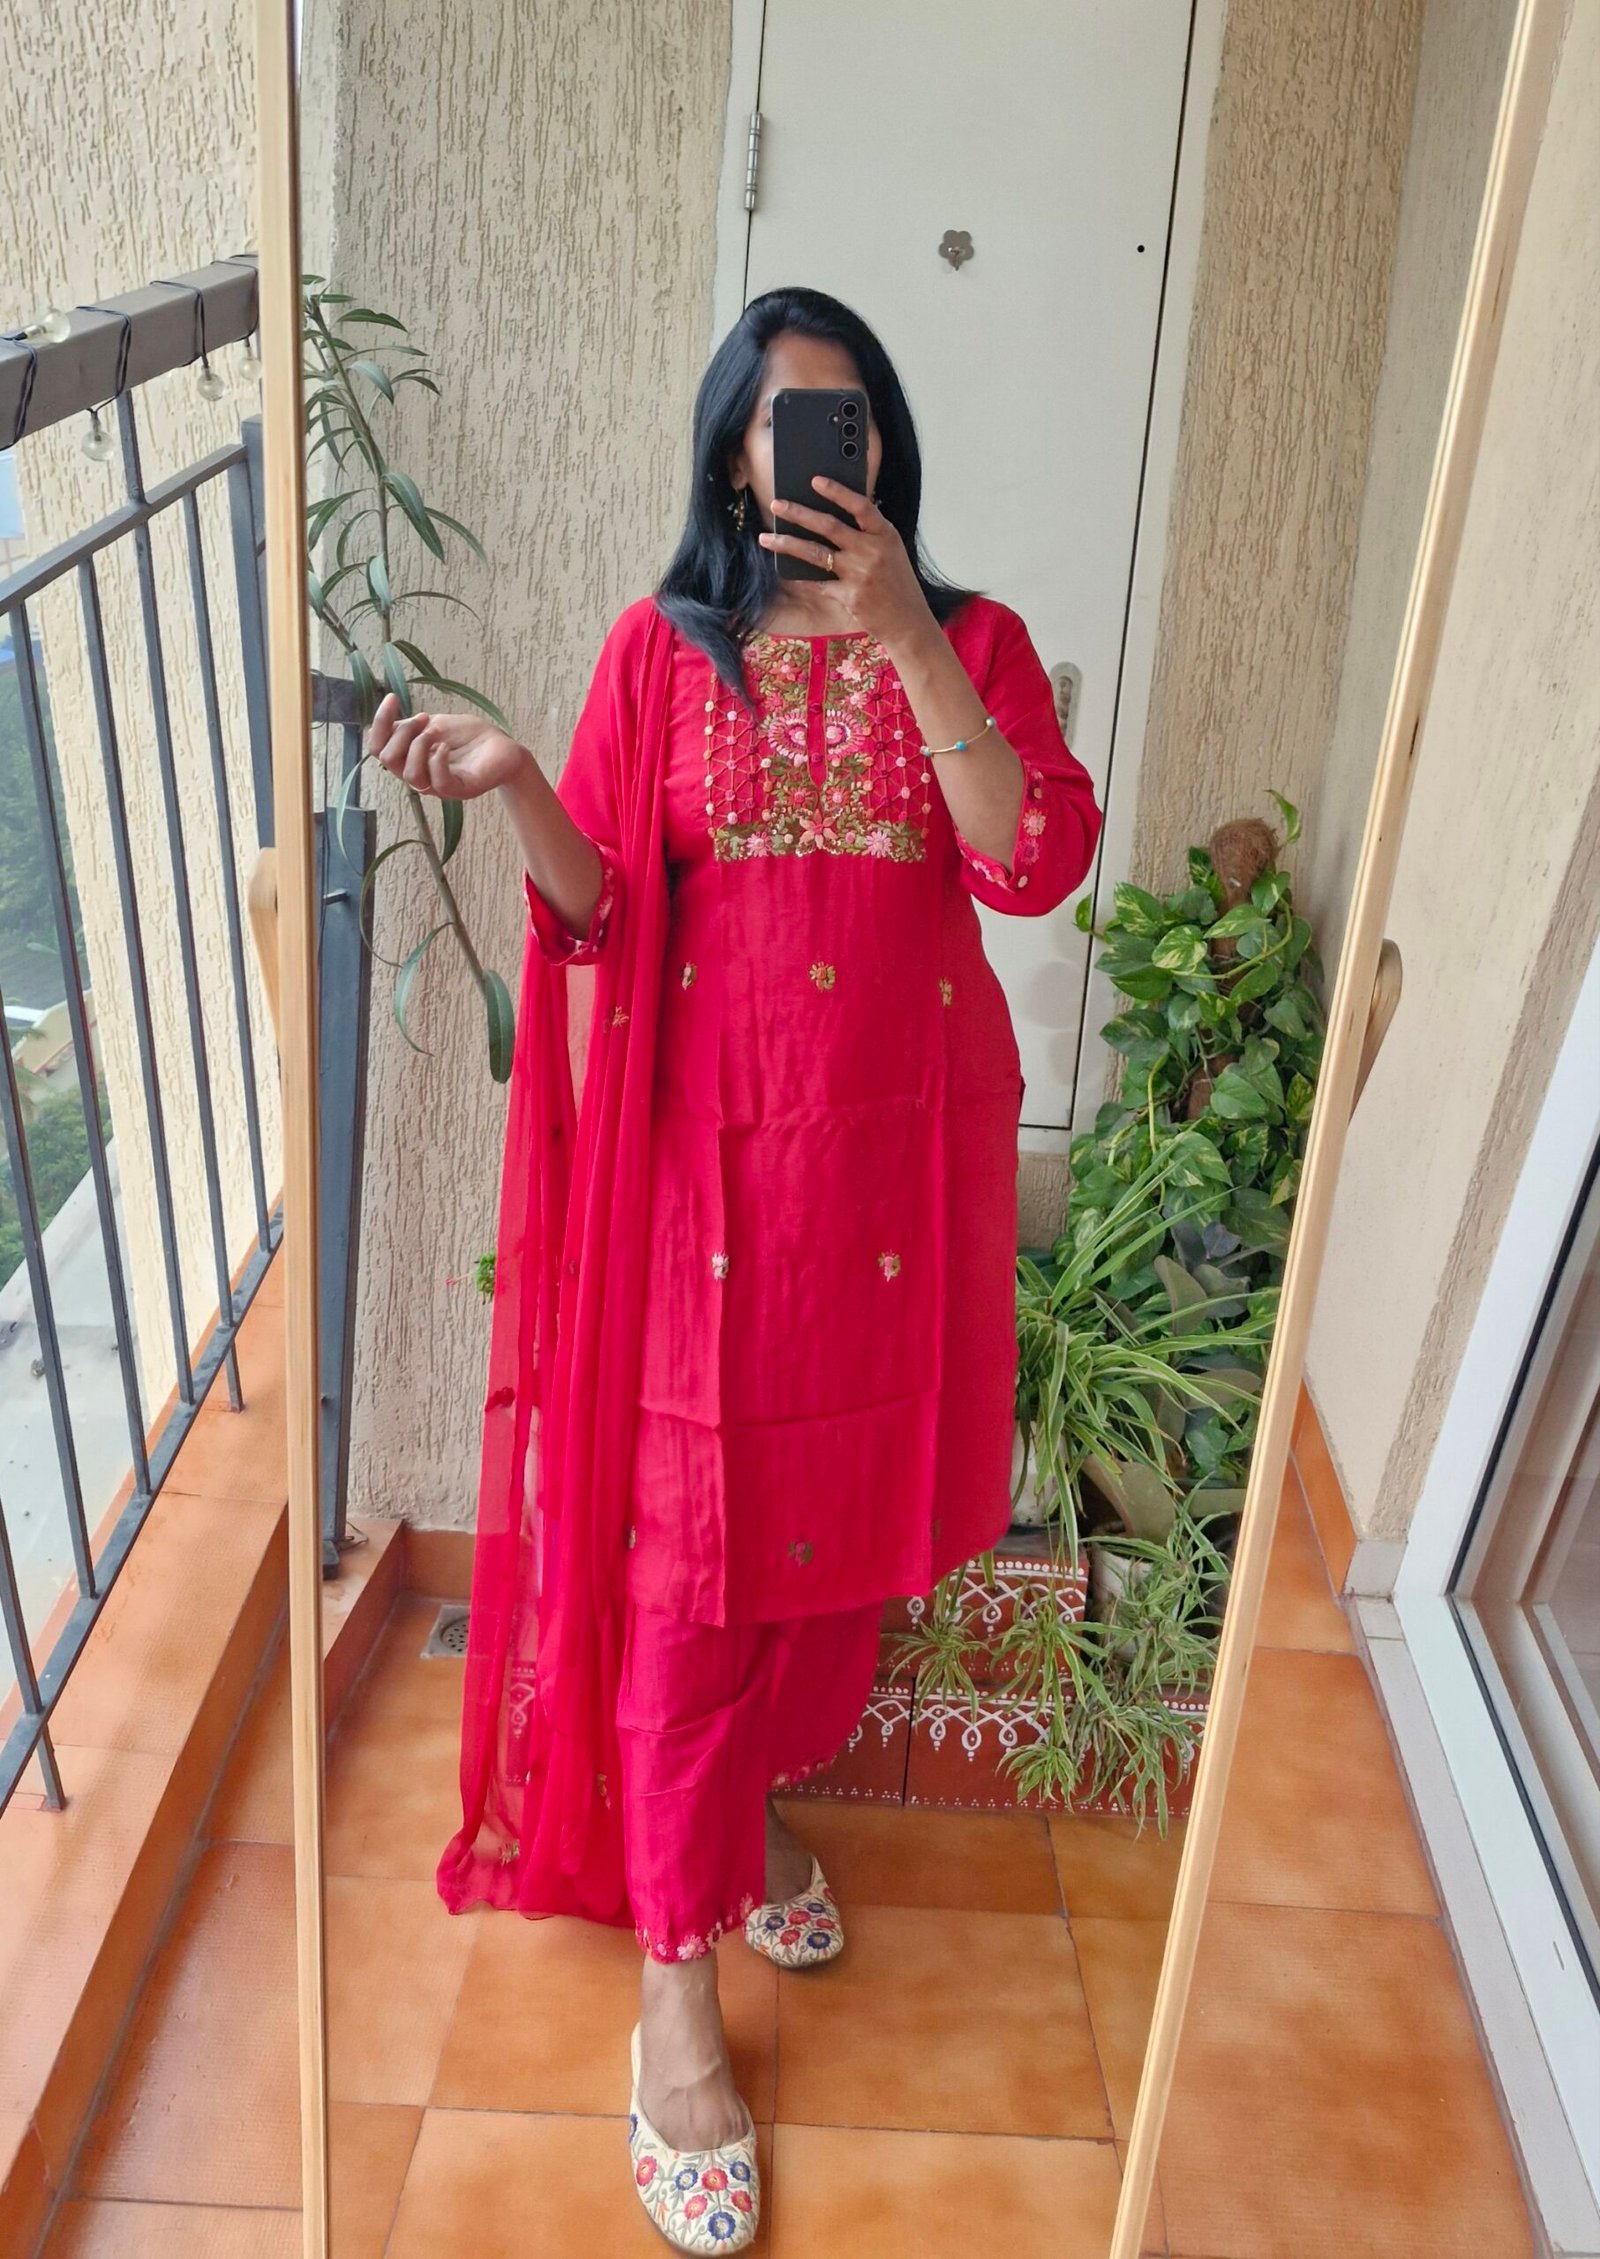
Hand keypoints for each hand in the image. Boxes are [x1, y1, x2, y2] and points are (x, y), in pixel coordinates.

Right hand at [366, 691, 526, 798]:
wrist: (503, 747)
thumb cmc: (469, 737)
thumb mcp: (434, 724)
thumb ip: (410, 727)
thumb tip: (385, 723)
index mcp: (409, 758)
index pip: (378, 747)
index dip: (379, 722)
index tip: (393, 698)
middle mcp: (420, 774)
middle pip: (388, 760)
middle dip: (401, 733)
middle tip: (423, 718)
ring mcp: (439, 785)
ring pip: (410, 774)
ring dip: (418, 746)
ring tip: (434, 731)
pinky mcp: (460, 789)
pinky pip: (439, 782)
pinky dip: (438, 760)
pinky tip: (445, 746)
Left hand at [759, 479, 935, 649]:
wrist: (907, 620)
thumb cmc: (897, 583)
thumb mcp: (891, 550)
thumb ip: (869, 532)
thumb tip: (834, 515)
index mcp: (884, 534)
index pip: (859, 505)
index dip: (837, 491)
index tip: (815, 480)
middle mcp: (871, 551)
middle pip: (828, 526)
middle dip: (798, 513)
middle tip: (776, 504)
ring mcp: (859, 574)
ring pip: (815, 553)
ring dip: (787, 544)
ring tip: (766, 538)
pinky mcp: (848, 596)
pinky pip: (817, 584)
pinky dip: (799, 580)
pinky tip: (784, 574)